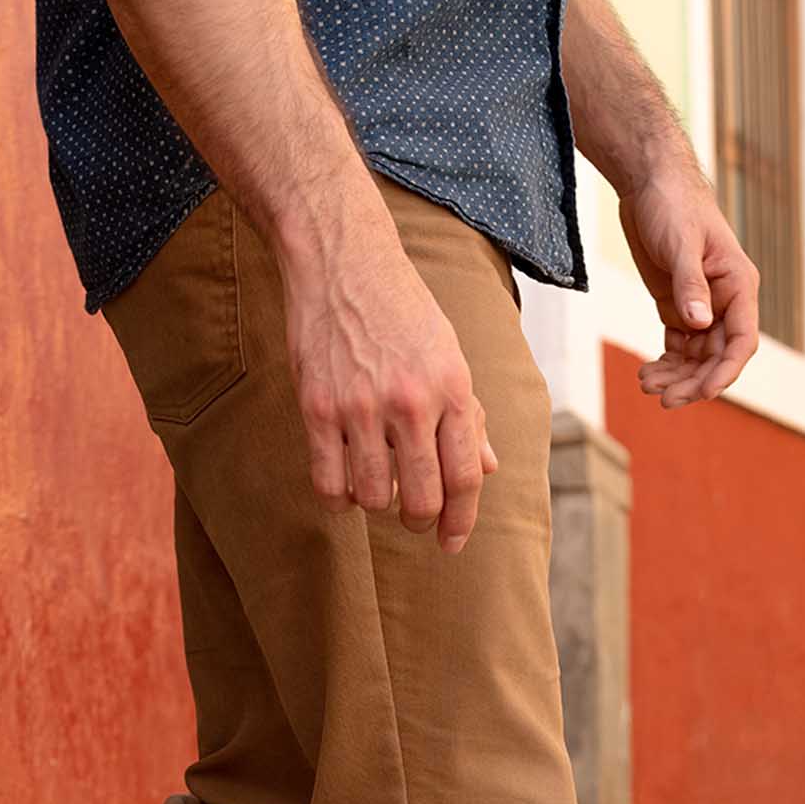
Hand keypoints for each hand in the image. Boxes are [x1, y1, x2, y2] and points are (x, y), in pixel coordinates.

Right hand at [280, 213, 497, 552]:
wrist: (343, 262)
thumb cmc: (402, 309)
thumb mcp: (449, 355)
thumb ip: (468, 416)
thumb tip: (487, 468)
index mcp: (452, 389)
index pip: (465, 477)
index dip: (461, 520)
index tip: (452, 542)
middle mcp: (410, 402)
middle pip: (421, 499)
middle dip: (420, 521)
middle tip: (413, 516)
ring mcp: (360, 407)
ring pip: (372, 498)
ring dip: (376, 505)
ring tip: (375, 486)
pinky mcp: (317, 408)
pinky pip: (328, 484)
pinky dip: (337, 498)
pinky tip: (343, 485)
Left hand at [619, 164, 760, 408]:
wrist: (649, 184)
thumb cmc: (672, 205)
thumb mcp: (681, 244)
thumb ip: (690, 285)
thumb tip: (700, 324)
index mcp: (738, 286)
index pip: (742, 340)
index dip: (725, 371)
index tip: (703, 393)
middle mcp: (724, 301)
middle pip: (716, 357)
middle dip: (693, 381)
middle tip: (664, 400)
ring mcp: (701, 307)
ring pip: (695, 357)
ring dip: (675, 377)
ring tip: (646, 385)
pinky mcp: (677, 307)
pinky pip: (677, 348)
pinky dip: (665, 364)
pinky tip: (646, 373)